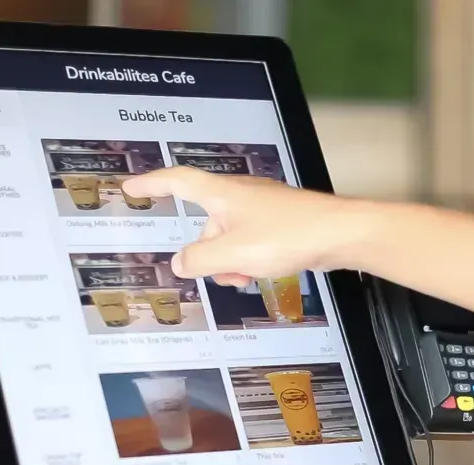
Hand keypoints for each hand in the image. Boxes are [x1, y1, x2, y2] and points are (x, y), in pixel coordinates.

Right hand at [122, 168, 377, 286]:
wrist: (340, 234)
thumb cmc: (291, 234)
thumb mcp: (232, 254)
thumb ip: (199, 260)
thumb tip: (181, 263)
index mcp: (222, 194)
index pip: (177, 182)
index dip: (152, 184)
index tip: (133, 186)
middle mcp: (240, 196)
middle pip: (206, 224)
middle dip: (209, 253)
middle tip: (223, 271)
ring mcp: (261, 209)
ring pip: (229, 238)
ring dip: (231, 261)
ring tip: (249, 274)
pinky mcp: (278, 222)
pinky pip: (250, 242)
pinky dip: (249, 259)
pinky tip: (263, 271)